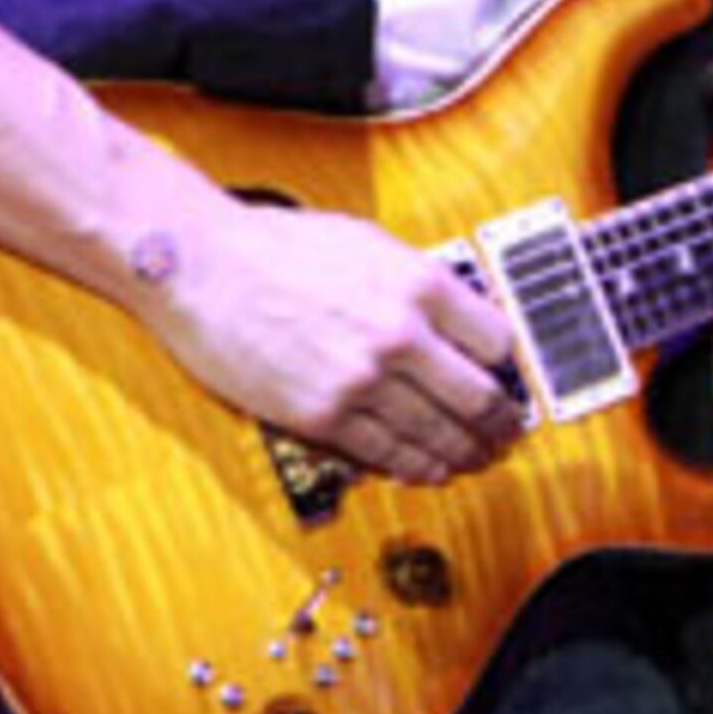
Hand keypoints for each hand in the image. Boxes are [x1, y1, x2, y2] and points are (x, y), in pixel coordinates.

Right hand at [131, 197, 526, 486]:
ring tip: (477, 459)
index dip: (508, 368)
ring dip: (465, 452)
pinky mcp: (322, 415)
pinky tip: (429, 470)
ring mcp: (362, 379)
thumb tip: (460, 316)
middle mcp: (399, 334)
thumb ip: (420, 282)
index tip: (509, 379)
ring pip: (436, 433)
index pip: (497, 342)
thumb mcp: (372, 243)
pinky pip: (385, 452)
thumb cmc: (278, 247)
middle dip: (500, 423)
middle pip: (478, 397)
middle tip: (508, 433)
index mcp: (420, 283)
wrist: (203, 266)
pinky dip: (416, 466)